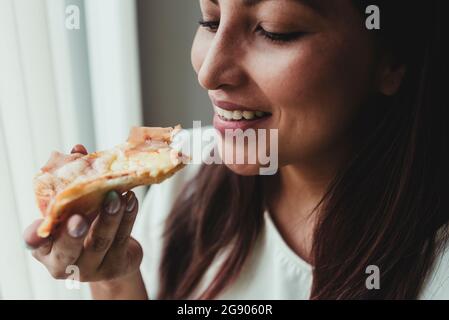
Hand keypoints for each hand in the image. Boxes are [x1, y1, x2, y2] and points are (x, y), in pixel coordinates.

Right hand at [23, 144, 142, 282]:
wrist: (112, 255)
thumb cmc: (87, 225)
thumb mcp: (75, 207)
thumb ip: (73, 180)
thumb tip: (77, 150)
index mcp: (46, 247)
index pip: (34, 244)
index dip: (34, 238)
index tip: (37, 231)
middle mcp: (64, 262)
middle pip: (67, 250)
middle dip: (73, 234)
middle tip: (79, 218)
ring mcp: (92, 267)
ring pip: (100, 242)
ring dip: (109, 217)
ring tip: (116, 196)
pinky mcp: (116, 266)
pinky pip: (122, 239)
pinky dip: (128, 217)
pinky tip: (131, 200)